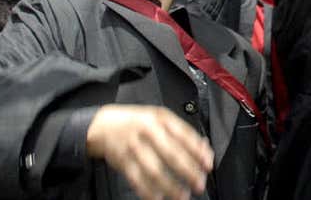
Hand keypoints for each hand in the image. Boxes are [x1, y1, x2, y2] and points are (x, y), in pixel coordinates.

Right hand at [85, 105, 211, 199]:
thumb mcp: (159, 118)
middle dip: (188, 171)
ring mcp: (134, 147)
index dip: (198, 151)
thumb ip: (181, 131)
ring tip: (182, 195)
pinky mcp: (122, 161)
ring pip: (154, 170)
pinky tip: (159, 197)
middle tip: (199, 183)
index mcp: (160, 118)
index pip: (184, 135)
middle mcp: (147, 131)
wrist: (102, 125)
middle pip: (171, 153)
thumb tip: (203, 148)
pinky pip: (137, 179)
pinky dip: (148, 191)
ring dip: (170, 185)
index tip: (207, 165)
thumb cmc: (136, 122)